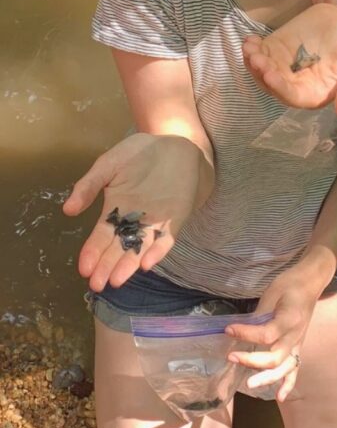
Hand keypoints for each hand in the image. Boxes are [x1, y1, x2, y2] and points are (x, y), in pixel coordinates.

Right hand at [63, 134, 202, 291]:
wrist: (176, 143)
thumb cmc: (139, 153)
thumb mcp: (108, 165)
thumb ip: (89, 185)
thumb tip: (67, 210)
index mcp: (114, 211)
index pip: (100, 237)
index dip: (92, 252)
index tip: (84, 268)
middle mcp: (133, 223)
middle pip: (117, 249)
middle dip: (107, 266)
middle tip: (96, 284)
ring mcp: (155, 223)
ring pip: (140, 249)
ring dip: (129, 265)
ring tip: (116, 281)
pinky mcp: (175, 220)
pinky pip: (167, 239)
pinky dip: (158, 251)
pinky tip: (147, 263)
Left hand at [225, 266, 322, 402]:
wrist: (310, 282)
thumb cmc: (289, 284)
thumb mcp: (271, 294)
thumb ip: (259, 316)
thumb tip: (241, 333)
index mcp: (290, 319)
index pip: (266, 334)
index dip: (245, 334)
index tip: (229, 329)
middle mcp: (295, 335)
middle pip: (274, 357)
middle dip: (251, 361)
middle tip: (231, 357)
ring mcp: (298, 343)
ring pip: (284, 368)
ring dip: (267, 378)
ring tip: (250, 385)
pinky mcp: (298, 346)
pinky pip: (295, 369)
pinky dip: (288, 384)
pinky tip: (280, 397)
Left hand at [242, 3, 336, 116]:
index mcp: (314, 94)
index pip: (292, 96)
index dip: (280, 88)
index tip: (270, 76)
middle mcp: (295, 83)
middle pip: (272, 85)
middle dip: (262, 73)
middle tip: (257, 59)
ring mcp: (283, 66)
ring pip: (262, 69)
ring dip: (253, 61)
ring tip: (250, 48)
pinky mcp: (278, 49)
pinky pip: (261, 52)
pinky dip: (252, 47)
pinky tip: (250, 39)